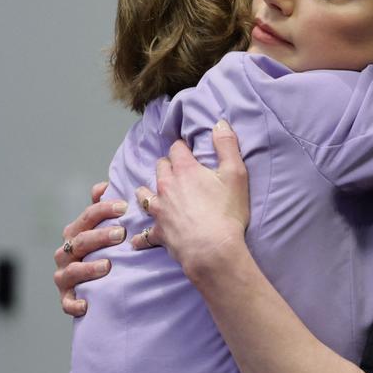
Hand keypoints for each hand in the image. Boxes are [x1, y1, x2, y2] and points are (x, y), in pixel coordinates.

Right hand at [53, 181, 126, 316]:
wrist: (94, 286)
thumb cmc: (101, 249)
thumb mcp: (101, 227)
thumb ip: (101, 207)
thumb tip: (103, 187)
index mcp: (75, 233)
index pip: (87, 216)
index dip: (104, 209)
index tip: (123, 207)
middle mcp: (66, 253)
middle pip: (80, 241)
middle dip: (100, 237)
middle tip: (121, 234)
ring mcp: (64, 275)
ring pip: (72, 271)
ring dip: (88, 268)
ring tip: (108, 265)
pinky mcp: (66, 298)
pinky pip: (67, 302)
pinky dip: (74, 304)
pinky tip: (86, 304)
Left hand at [133, 121, 249, 279]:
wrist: (212, 250)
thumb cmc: (226, 213)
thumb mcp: (235, 174)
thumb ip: (227, 145)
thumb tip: (219, 123)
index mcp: (185, 170)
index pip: (176, 148)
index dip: (183, 147)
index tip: (188, 150)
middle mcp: (167, 186)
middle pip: (159, 168)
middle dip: (167, 166)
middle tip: (176, 171)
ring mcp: (160, 210)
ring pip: (144, 195)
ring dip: (148, 193)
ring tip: (152, 194)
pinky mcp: (158, 232)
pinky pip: (143, 234)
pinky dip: (140, 236)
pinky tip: (136, 239)